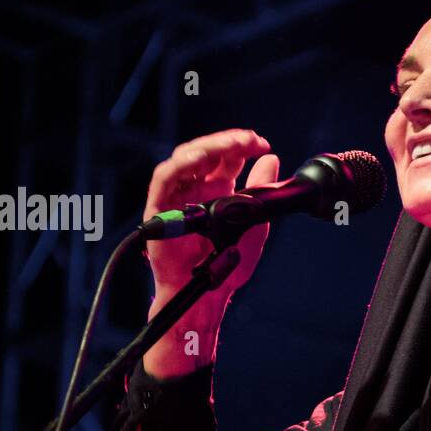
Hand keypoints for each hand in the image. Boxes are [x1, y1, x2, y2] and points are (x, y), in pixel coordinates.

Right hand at [143, 128, 278, 301]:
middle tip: (250, 139)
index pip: (226, 157)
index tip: (262, 144)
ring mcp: (176, 196)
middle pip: (205, 152)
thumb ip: (260, 190)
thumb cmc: (227, 263)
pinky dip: (180, 166)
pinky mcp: (159, 209)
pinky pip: (164, 180)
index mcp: (217, 190)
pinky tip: (200, 158)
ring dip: (208, 147)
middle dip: (228, 141)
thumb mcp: (254, 222)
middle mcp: (195, 189)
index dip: (242, 145)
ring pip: (184, 159)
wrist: (209, 291)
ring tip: (232, 144)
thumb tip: (271, 159)